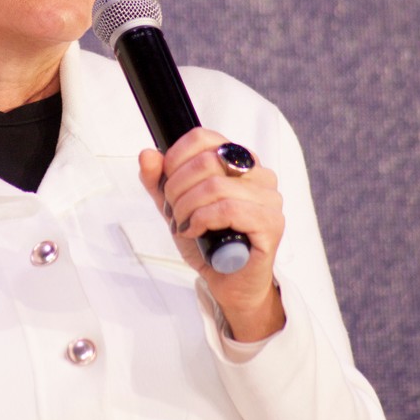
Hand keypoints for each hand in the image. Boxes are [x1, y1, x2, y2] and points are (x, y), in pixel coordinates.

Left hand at [138, 127, 285, 341]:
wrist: (228, 282)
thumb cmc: (209, 242)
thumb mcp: (176, 206)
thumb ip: (159, 181)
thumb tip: (148, 155)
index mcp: (239, 161)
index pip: (204, 138)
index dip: (176, 158)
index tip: (166, 183)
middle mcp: (259, 174)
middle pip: (206, 161)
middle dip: (177, 189)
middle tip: (174, 212)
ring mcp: (269, 198)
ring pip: (215, 186)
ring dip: (188, 208)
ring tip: (185, 224)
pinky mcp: (271, 223)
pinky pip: (228, 209)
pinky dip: (203, 220)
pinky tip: (198, 232)